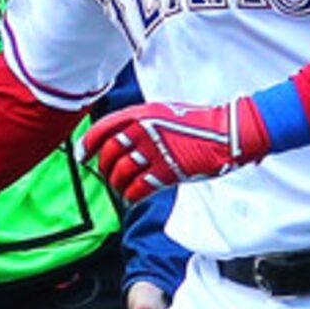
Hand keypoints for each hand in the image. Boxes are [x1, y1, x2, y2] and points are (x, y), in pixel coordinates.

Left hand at [79, 97, 272, 204]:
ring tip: (120, 189)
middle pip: (109, 154)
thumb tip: (120, 138)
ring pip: (120, 174)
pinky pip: (138, 189)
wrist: (226, 132)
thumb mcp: (163, 111)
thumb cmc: (197, 122)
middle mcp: (144, 131)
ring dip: (116, 185)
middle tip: (107, 175)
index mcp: (142, 113)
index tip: (83, 156)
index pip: (103, 129)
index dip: (87, 145)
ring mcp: (156, 152)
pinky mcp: (167, 172)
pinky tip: (132, 197)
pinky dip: (131, 196)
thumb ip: (141, 122)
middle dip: (104, 168)